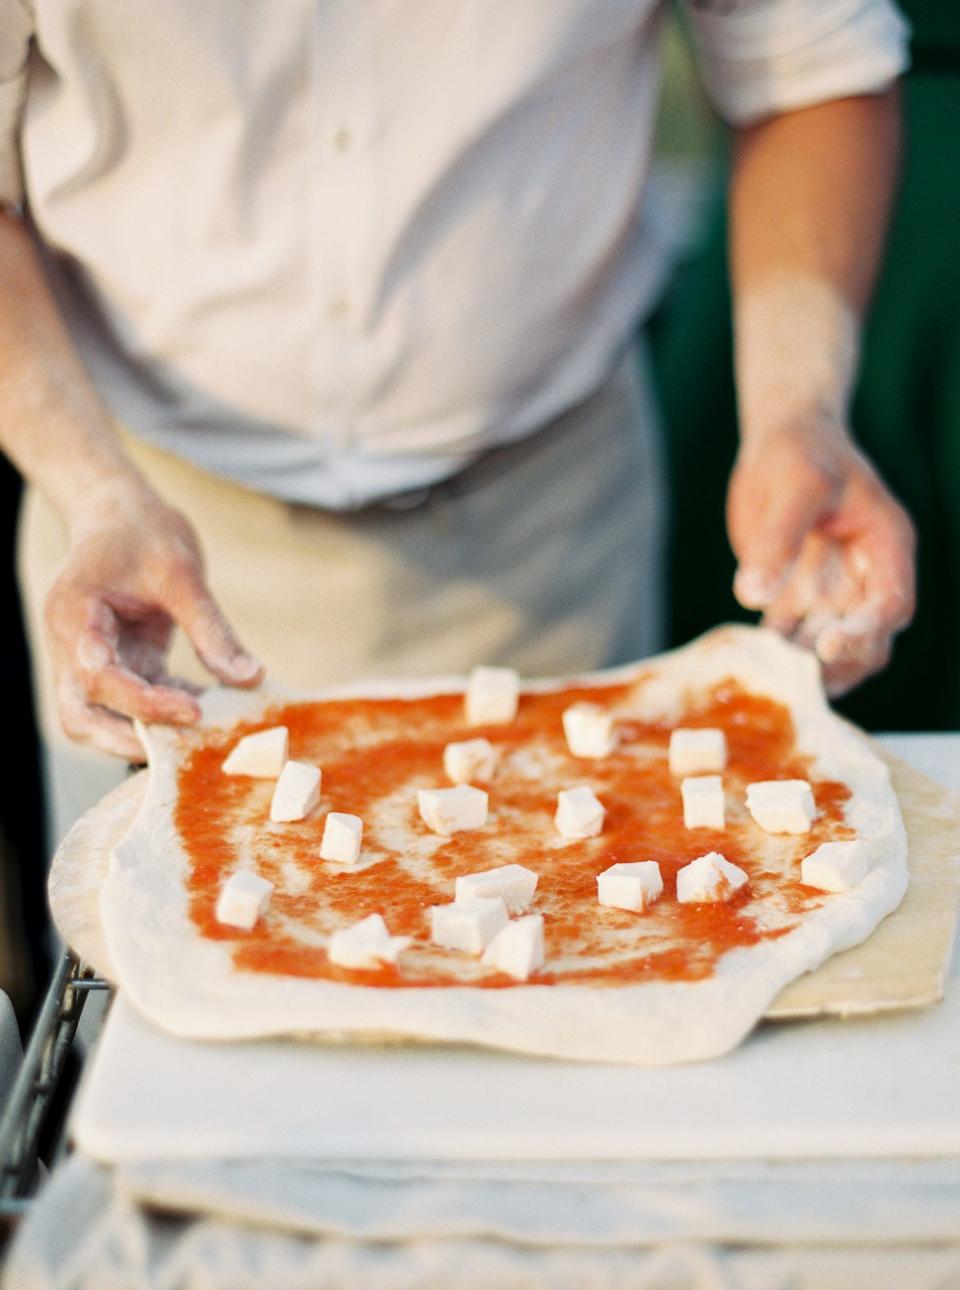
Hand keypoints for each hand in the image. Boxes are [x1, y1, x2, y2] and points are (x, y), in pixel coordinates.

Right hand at [45, 482, 262, 758]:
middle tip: (187, 747)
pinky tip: (210, 706)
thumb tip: (250, 679)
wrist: (120, 510)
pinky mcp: (118, 662)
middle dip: (127, 740)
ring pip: (98, 718)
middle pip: (79, 716)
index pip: (99, 676)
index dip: (143, 703)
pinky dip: (166, 710)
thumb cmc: (144, 530)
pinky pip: (135, 701)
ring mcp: (90, 658)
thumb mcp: (182, 573)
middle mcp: (72, 645)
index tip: (194, 712)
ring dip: (145, 732)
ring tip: (204, 730)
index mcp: (76, 616)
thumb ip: (212, 629)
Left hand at [726, 418, 915, 695]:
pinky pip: (792, 638)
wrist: (778, 444)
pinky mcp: (796, 598)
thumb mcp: (796, 485)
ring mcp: (832, 591)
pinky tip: (750, 658)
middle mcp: (865, 577)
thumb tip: (753, 595)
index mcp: (886, 548)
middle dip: (842, 664)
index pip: (892, 605)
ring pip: (832, 649)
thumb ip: (778, 539)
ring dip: (807, 667)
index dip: (866, 631)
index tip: (827, 643)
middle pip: (870, 642)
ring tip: (772, 673)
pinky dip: (776, 653)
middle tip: (799, 674)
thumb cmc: (801, 453)